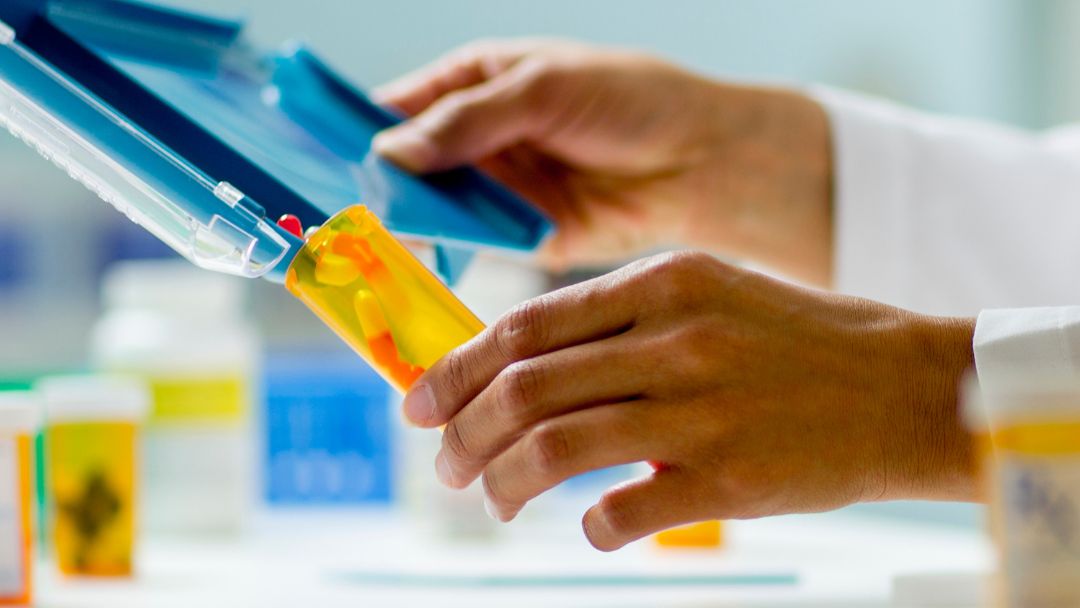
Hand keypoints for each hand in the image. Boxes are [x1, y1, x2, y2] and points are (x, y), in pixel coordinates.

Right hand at [373, 39, 833, 285]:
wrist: (701, 163)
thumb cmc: (632, 101)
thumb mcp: (543, 89)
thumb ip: (466, 121)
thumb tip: (389, 150)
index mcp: (476, 84)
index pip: (399, 104)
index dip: (356, 126)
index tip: (313, 151)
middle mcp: (477, 139)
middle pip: (405, 163)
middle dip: (374, 186)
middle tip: (338, 210)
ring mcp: (495, 190)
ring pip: (428, 209)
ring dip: (403, 225)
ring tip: (369, 241)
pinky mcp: (516, 236)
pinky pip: (466, 246)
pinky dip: (442, 255)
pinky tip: (417, 263)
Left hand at [400, 251, 976, 550]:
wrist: (903, 386)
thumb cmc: (795, 340)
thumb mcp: (707, 292)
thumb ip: (617, 320)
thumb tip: (518, 364)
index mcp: (660, 283)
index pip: (524, 327)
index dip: (456, 369)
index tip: (421, 402)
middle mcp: (674, 340)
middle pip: (523, 389)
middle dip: (463, 433)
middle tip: (446, 463)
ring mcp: (701, 410)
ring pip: (553, 448)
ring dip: (501, 482)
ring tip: (491, 500)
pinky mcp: (730, 478)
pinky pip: (622, 510)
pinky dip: (586, 524)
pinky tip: (587, 526)